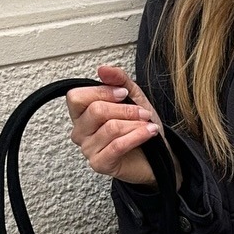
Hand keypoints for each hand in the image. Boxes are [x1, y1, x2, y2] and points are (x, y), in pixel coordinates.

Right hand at [66, 63, 166, 185]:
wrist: (158, 155)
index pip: (76, 97)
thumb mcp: (133, 97)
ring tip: (148, 124)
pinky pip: (117, 146)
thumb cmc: (140, 127)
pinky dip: (137, 136)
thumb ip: (119, 80)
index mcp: (82, 113)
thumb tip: (103, 69)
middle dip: (125, 109)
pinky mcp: (100, 164)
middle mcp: (80, 131)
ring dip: (135, 123)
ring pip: (110, 128)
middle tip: (143, 112)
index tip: (124, 94)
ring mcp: (88, 149)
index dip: (102, 92)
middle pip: (95, 111)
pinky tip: (149, 132)